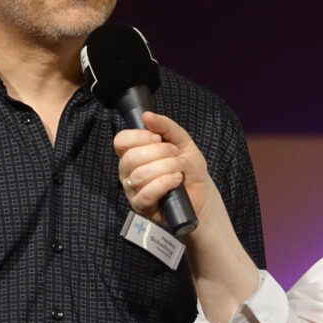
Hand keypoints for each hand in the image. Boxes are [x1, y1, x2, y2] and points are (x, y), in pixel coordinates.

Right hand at [114, 111, 215, 226]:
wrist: (202, 194)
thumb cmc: (189, 168)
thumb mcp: (182, 142)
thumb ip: (166, 126)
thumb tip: (147, 115)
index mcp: (133, 153)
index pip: (121, 141)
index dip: (138, 137)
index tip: (157, 139)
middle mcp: (128, 171)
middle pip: (130, 158)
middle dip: (158, 153)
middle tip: (175, 155)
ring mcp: (133, 190)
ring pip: (139, 175)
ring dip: (165, 168)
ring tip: (179, 170)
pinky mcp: (142, 207)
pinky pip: (146, 194)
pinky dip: (164, 183)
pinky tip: (176, 181)